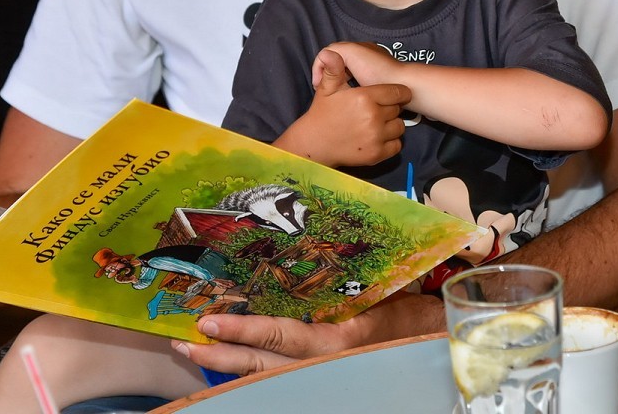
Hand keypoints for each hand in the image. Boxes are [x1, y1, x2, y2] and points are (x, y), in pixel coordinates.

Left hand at [174, 292, 446, 375]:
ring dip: (227, 362)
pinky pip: (277, 373)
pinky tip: (226, 356)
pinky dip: (250, 365)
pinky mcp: (318, 375)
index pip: (281, 338)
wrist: (432, 343)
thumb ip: (347, 281)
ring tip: (193, 349)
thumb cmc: (409, 314)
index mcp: (336, 341)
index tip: (210, 322)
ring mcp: (319, 374)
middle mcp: (321, 364)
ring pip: (264, 375)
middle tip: (185, 339)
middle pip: (261, 366)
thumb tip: (313, 242)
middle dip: (221, 354)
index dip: (243, 331)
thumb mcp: (381, 293)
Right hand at [278, 51, 409, 165]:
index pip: (397, 92)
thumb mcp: (327, 89)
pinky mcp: (377, 154)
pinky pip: (396, 145)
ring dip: (391, 125)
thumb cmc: (322, 114)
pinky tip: (376, 138)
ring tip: (376, 124)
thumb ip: (333, 69)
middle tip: (375, 111)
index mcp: (364, 98)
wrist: (314, 145)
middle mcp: (373, 117)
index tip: (392, 95)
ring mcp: (376, 137)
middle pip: (397, 109)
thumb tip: (329, 52)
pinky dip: (390, 142)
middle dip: (389, 108)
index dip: (396, 92)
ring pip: (399, 127)